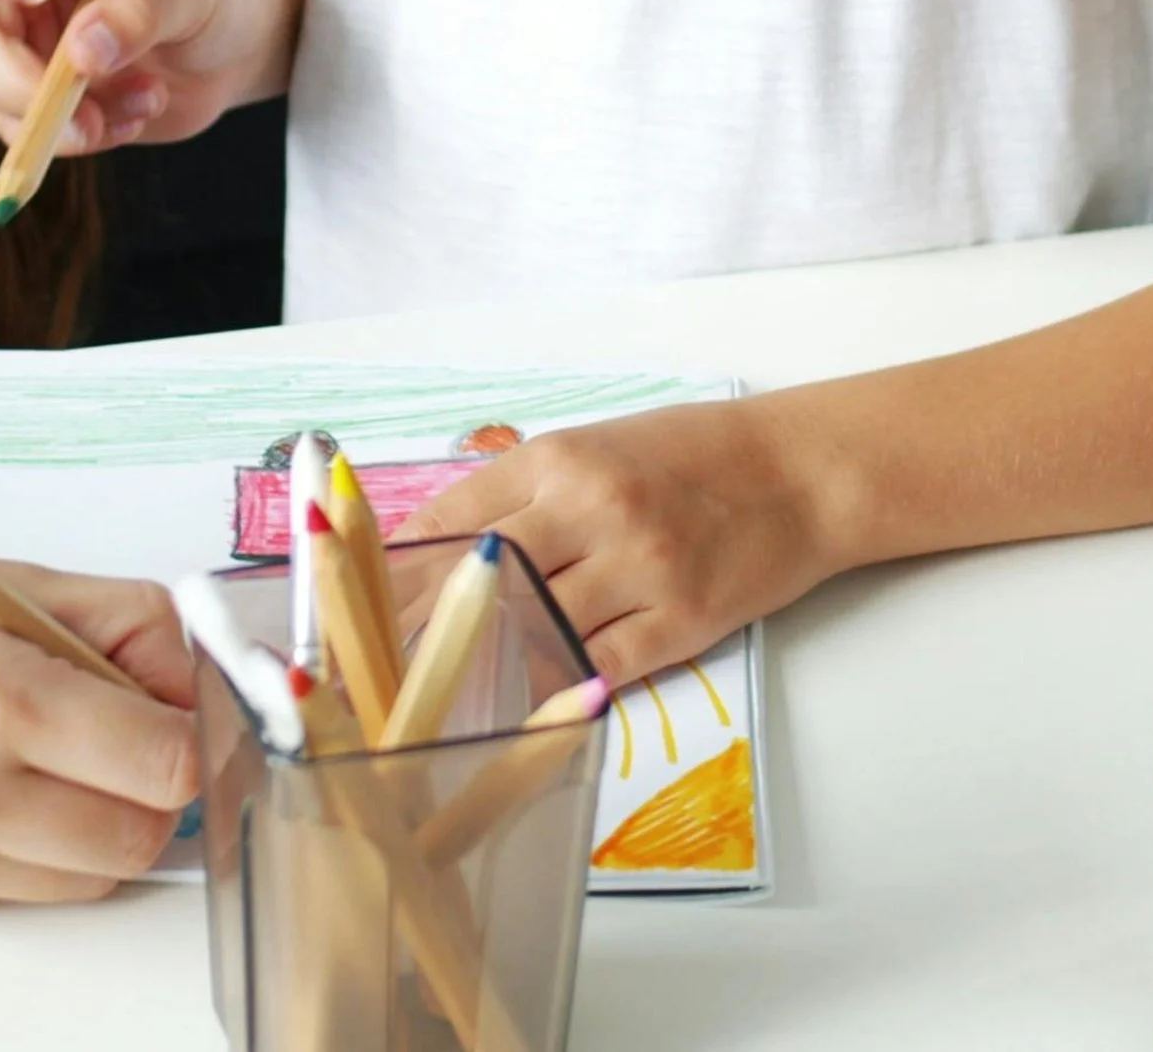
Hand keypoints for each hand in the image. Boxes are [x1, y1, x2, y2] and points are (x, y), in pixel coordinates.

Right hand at [0, 0, 290, 152]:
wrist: (240, 47)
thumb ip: (141, 9)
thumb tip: (82, 54)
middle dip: (15, 75)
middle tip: (75, 103)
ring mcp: (30, 53)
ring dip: (66, 116)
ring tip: (148, 98)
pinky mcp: (47, 106)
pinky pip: (36, 136)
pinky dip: (87, 137)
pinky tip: (141, 114)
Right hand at [0, 512, 199, 906]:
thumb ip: (102, 622)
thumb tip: (189, 668)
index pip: (164, 762)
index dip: (188, 728)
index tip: (176, 698)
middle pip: (136, 838)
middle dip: (150, 783)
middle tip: (120, 719)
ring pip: (79, 878)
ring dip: (91, 819)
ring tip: (43, 739)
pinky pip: (7, 886)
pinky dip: (22, 839)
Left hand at [398, 400, 850, 685]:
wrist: (796, 472)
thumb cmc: (689, 455)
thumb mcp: (594, 446)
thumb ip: (521, 488)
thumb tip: (444, 539)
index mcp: (557, 459)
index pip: (453, 515)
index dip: (396, 564)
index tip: (357, 597)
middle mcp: (590, 508)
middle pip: (479, 576)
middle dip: (420, 621)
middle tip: (374, 659)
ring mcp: (636, 568)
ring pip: (534, 626)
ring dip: (483, 661)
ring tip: (431, 692)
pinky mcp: (680, 621)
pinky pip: (599, 666)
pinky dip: (557, 688)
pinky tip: (521, 706)